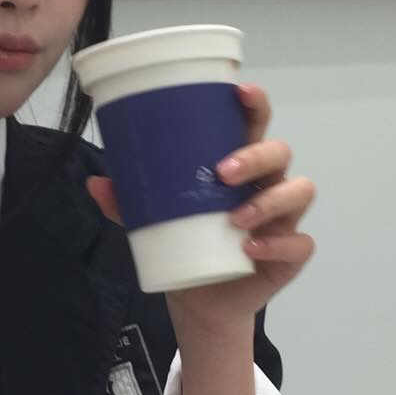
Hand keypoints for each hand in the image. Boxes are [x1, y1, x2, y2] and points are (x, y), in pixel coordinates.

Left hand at [85, 84, 316, 331]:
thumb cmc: (186, 248)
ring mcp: (283, 219)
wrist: (198, 303)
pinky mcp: (289, 256)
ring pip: (299, 192)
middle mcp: (267, 185)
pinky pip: (299, 243)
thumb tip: (96, 183)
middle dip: (256, 156)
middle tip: (223, 171)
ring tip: (235, 218)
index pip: (255, 125)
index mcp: (241, 167)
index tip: (239, 92)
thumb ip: (128, 204)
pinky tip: (251, 247)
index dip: (255, 104)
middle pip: (280, 152)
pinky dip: (277, 244)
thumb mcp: (153, 224)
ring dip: (269, 200)